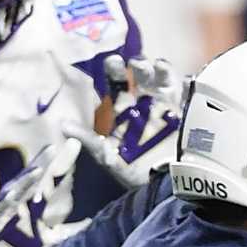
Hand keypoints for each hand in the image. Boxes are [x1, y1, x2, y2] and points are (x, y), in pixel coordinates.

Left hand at [72, 54, 183, 188]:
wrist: (161, 185)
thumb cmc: (133, 170)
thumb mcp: (106, 155)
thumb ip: (87, 139)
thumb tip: (63, 125)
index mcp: (124, 109)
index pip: (117, 83)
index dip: (114, 69)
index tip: (112, 61)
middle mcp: (144, 102)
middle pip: (140, 74)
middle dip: (137, 65)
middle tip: (133, 62)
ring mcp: (165, 106)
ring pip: (161, 79)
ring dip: (158, 68)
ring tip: (154, 66)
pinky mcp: (183, 114)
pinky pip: (184, 93)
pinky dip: (183, 83)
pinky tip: (177, 77)